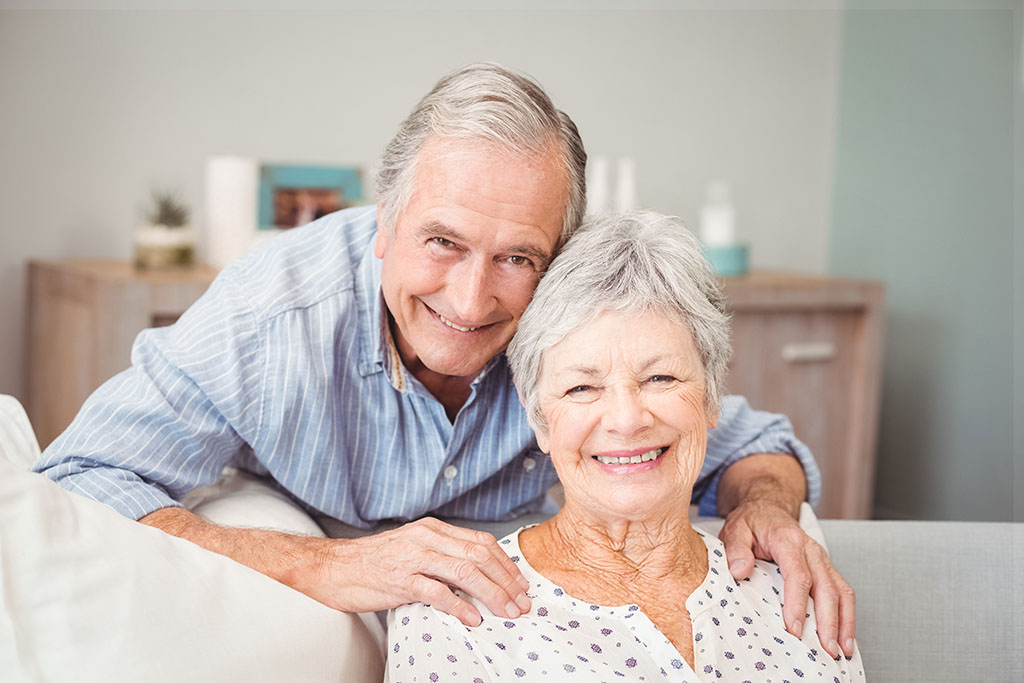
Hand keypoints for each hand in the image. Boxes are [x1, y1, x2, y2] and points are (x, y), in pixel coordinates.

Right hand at [302, 517, 531, 626]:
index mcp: (433, 529)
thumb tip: (478, 573)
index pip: (481, 542)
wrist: (334, 568)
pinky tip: (473, 618)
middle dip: (506, 581)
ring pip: (465, 572)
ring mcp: (413, 558)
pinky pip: (437, 592)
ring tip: (506, 611)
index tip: (520, 583)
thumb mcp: (414, 548)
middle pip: (479, 556)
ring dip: (492, 594)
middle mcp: (426, 538)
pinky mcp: (400, 580)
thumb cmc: (375, 562)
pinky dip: (460, 606)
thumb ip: (443, 554)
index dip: (505, 564)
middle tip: (521, 602)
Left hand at [719, 501, 855, 659]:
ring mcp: (822, 559)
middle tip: (826, 649)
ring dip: (844, 622)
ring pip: (841, 591)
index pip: (798, 574)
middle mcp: (811, 549)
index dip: (798, 603)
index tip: (795, 629)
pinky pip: (842, 591)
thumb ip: (736, 549)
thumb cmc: (751, 522)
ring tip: (843, 650)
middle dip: (829, 621)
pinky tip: (845, 637)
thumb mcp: (735, 529)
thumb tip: (740, 572)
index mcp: (788, 540)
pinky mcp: (826, 567)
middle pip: (826, 587)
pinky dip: (847, 615)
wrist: (767, 509)